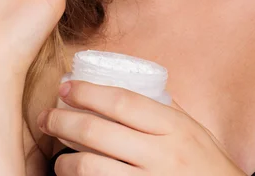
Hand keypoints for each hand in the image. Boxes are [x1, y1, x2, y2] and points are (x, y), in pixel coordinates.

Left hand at [37, 80, 246, 174]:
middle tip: (47, 116)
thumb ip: (162, 109)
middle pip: (99, 132)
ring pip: (92, 168)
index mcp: (173, 127)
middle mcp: (162, 155)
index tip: (67, 87)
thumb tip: (125, 85)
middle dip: (64, 121)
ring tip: (59, 157)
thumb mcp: (192, 129)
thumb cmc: (207, 164)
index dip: (89, 92)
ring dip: (66, 161)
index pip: (122, 102)